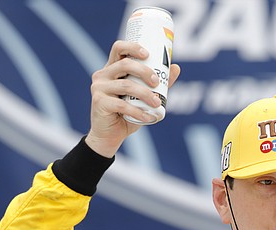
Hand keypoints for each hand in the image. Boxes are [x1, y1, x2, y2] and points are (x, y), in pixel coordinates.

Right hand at [85, 40, 180, 156]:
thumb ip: (158, 84)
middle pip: (125, 64)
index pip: (119, 48)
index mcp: (112, 68)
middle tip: (157, 82)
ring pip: (125, 85)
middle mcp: (103, 75)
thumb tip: (176, 67)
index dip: (133, 47)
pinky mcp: (99, 102)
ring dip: (145, 94)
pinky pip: (121, 104)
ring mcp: (99, 88)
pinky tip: (148, 117)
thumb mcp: (144, 97)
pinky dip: (137, 111)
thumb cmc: (127, 114)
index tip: (148, 54)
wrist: (111, 136)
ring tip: (157, 104)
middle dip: (144, 71)